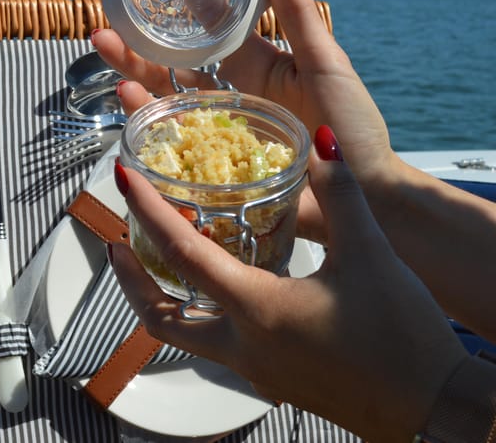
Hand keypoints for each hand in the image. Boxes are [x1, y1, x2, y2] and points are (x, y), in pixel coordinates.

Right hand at [93, 0, 397, 196]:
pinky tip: (127, 99)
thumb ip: (299, 17)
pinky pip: (170, 138)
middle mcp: (229, 93)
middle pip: (172, 61)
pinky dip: (144, 117)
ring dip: (130, 74)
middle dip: (135, 42)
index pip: (212, 19)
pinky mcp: (212, 162)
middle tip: (104, 24)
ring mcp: (217, 127)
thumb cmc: (352, 128)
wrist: (363, 193)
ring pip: (162, 96)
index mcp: (255, 63)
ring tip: (107, 53)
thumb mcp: (325, 65)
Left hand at [109, 126, 467, 441]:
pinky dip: (202, 314)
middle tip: (119, 243)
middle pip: (160, 318)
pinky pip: (218, 345)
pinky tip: (224, 288)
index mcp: (258, 310)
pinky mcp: (274, 379)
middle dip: (131, 280)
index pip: (183, 256)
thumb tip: (322, 143)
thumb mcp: (371, 255)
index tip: (123, 180)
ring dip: (164, 299)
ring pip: (185, 336)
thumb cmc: (403, 338)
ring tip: (161, 262)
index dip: (147, 213)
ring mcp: (255, 369)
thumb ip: (341, 196)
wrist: (435, 411)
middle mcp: (243, 346)